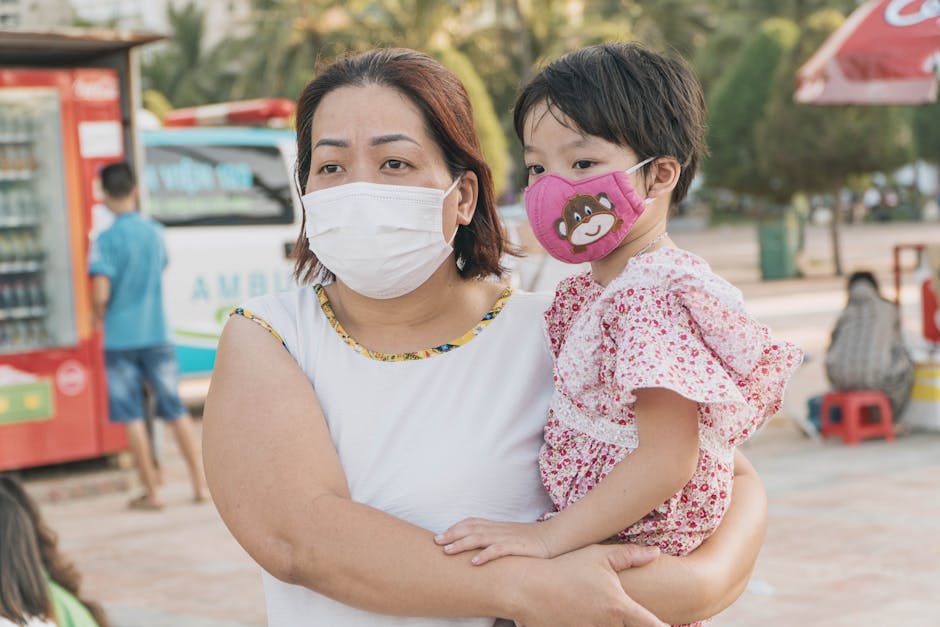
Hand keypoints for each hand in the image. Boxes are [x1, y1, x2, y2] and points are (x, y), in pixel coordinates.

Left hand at [435, 518, 553, 564]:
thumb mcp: (509, 537)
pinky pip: (498, 549)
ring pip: (480, 537)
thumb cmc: (529, 541)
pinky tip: (474, 562)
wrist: (553, 538)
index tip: (440, 535)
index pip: (471, 522)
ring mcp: (507, 537)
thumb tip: (477, 548)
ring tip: (448, 551)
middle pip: (471, 528)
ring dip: (462, 544)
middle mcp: (498, 529)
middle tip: (436, 542)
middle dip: (452, 534)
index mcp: (496, 526)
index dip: (455, 527)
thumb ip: (494, 539)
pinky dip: (485, 554)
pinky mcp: (517, 546)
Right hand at [513, 544, 664, 626]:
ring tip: (598, 607)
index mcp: (618, 607)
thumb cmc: (564, 568)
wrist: (526, 588)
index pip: (653, 626)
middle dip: (634, 623)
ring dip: (612, 624)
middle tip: (623, 609)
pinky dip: (590, 625)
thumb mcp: (598, 555)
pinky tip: (581, 613)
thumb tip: (656, 552)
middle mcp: (606, 626)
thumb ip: (630, 555)